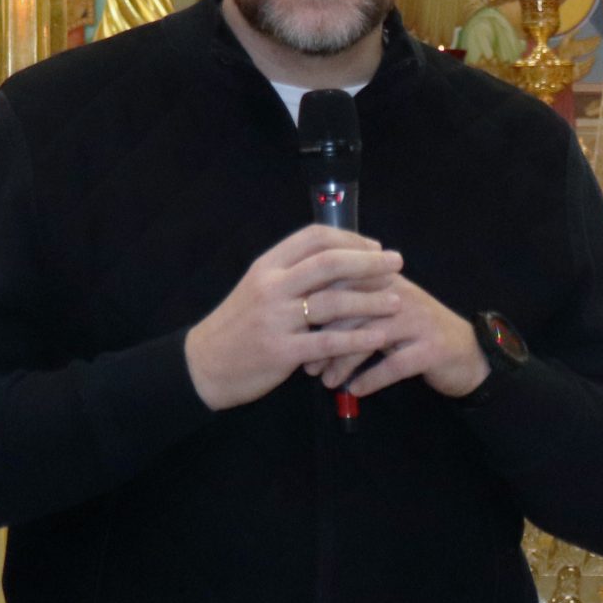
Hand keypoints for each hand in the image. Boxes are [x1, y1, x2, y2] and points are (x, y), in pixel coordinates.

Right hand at [183, 225, 403, 410]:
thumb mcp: (259, 287)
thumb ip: (293, 272)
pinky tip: (379, 337)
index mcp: (267, 266)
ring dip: (370, 300)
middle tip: (397, 263)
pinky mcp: (281, 351)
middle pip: (329, 263)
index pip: (314, 237)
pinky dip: (357, 340)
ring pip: (332, 302)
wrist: (205, 364)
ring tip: (397, 300)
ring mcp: (276, 319)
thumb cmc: (240, 324)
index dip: (350, 238)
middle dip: (369, 261)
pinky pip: (328, 343)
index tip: (375, 245)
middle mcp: (271, 287)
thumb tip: (341, 258)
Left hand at [308, 275, 488, 400]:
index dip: (316, 309)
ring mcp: (419, 321)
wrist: (469, 354)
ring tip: (326, 381)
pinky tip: (355, 391)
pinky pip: (394, 364)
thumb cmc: (417, 333)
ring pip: (371, 338)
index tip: (296, 334)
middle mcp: (402, 295)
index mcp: (387, 280)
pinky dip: (371, 379)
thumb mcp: (387, 312)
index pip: (343, 283)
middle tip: (307, 364)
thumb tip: (307, 314)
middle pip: (353, 311)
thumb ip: (354, 304)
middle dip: (325, 340)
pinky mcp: (432, 348)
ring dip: (344, 362)